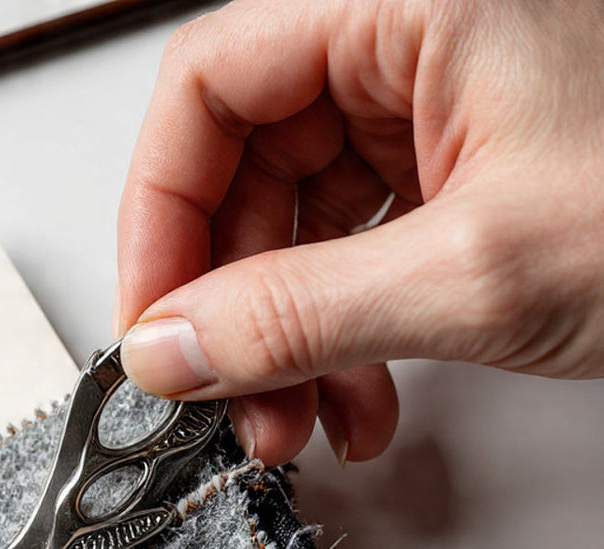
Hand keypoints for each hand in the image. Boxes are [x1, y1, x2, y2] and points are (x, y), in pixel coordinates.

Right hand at [116, 0, 603, 465]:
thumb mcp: (475, 273)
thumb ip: (298, 313)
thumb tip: (169, 350)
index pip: (208, 89)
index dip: (161, 216)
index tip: (155, 327)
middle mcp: (408, 34)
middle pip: (246, 168)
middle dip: (234, 309)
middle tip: (233, 404)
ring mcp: (435, 101)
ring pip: (296, 222)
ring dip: (287, 340)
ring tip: (304, 427)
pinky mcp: (459, 164)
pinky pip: (355, 248)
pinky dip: (344, 334)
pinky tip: (360, 400)